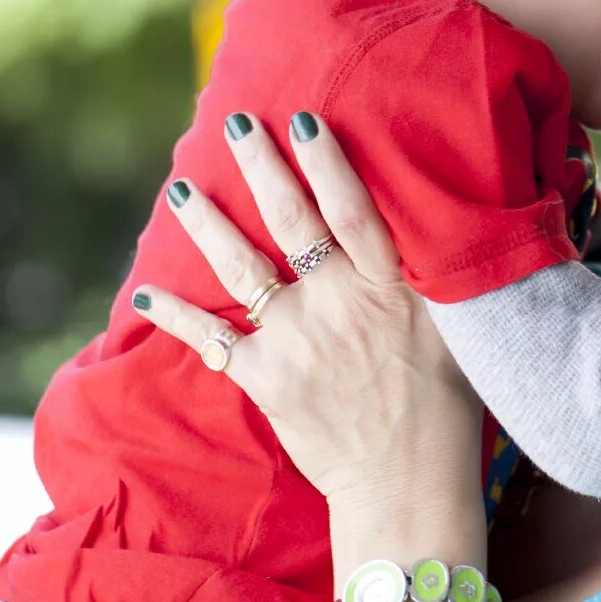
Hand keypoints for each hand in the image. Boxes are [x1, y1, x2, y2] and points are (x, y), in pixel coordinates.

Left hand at [129, 111, 483, 507]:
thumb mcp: (456, 328)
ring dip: (207, 222)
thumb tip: (433, 220)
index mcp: (390, 287)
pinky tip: (144, 292)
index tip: (303, 120)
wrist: (405, 481)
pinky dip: (174, 314)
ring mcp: (296, 339)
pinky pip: (210, 337)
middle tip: (236, 123)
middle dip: (262, 166)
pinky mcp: (265, 377)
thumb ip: (434, 275)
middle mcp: (338, 303)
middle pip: (293, 221)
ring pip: (242, 266)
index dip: (328, 163)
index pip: (354, 210)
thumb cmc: (444, 405)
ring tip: (181, 188)